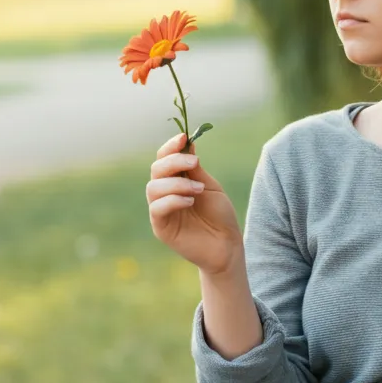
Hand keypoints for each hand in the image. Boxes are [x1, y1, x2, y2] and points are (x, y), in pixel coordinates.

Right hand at [146, 132, 242, 275]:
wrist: (227, 244)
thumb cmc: (220, 215)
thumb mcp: (210, 186)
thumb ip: (195, 169)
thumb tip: (187, 141)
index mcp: (176, 180)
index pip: (164, 158)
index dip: (170, 146)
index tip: (183, 137)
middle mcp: (165, 193)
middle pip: (156, 170)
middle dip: (174, 161)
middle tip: (195, 163)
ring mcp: (161, 210)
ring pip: (153, 188)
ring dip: (177, 183)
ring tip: (199, 189)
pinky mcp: (161, 227)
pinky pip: (157, 209)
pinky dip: (173, 200)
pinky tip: (190, 201)